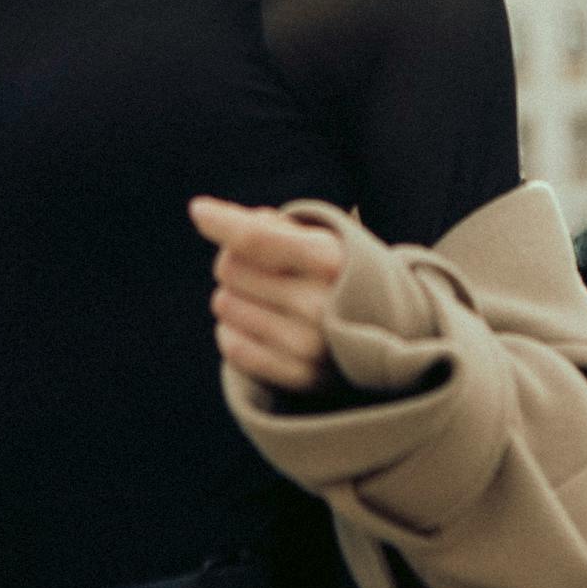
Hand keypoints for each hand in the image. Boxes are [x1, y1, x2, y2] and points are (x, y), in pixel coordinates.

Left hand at [188, 195, 347, 395]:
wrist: (388, 328)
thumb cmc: (335, 270)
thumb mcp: (316, 237)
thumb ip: (265, 224)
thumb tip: (202, 213)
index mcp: (330, 260)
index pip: (258, 239)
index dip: (223, 223)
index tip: (198, 210)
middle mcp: (321, 305)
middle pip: (231, 268)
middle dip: (235, 260)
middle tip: (263, 268)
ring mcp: (310, 345)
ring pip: (225, 305)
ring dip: (235, 296)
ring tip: (268, 298)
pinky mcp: (299, 377)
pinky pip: (232, 347)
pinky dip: (232, 330)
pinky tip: (255, 324)